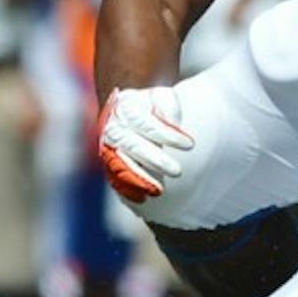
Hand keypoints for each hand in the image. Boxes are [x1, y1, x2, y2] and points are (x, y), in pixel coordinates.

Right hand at [97, 86, 193, 202]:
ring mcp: (107, 147)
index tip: (190, 145)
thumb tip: (170, 121)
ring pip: (119, 164)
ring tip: (159, 191)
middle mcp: (112, 126)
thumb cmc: (152, 105)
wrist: (132, 114)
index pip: (143, 121)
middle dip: (154, 159)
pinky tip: (143, 198)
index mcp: (125, 105)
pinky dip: (127, 189)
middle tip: (177, 172)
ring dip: (139, 178)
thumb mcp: (163, 97)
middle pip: (131, 144)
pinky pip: (113, 179)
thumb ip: (167, 105)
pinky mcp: (107, 164)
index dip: (166, 133)